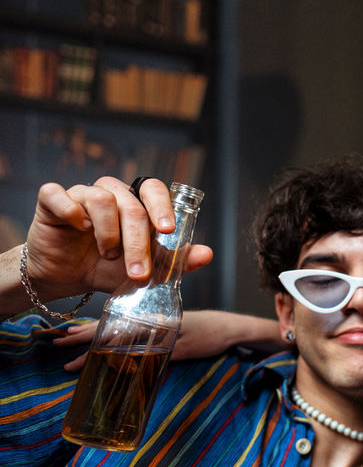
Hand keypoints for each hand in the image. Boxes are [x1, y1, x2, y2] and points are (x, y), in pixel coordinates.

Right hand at [22, 177, 212, 301]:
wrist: (66, 278)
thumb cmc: (105, 267)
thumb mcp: (144, 269)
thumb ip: (175, 261)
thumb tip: (207, 254)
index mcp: (134, 203)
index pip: (153, 189)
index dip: (162, 206)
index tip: (168, 231)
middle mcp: (110, 193)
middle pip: (131, 204)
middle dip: (138, 241)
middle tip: (139, 271)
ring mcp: (80, 194)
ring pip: (101, 199)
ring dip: (109, 234)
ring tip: (107, 255)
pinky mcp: (51, 200)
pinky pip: (58, 194)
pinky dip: (71, 212)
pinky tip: (78, 228)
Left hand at [54, 310, 286, 371]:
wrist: (232, 329)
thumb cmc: (206, 327)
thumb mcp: (178, 325)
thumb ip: (157, 332)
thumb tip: (128, 347)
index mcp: (149, 317)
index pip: (112, 323)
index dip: (87, 329)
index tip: (64, 335)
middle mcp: (151, 326)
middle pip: (109, 333)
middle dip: (81, 342)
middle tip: (57, 347)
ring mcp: (162, 339)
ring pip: (121, 346)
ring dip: (93, 356)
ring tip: (69, 365)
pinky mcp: (174, 350)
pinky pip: (143, 359)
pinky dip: (124, 364)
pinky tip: (108, 371)